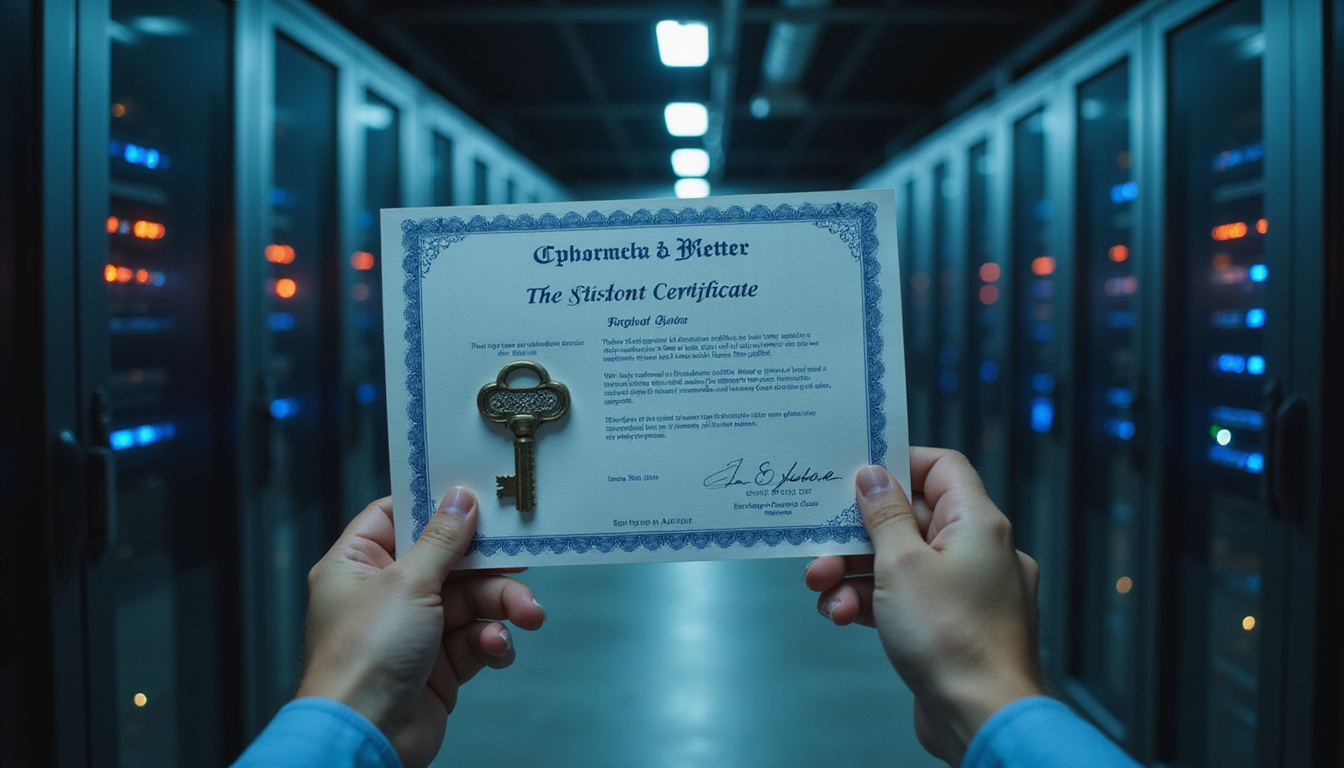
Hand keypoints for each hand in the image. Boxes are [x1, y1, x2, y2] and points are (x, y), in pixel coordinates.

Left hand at [296, 489, 545, 767]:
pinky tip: (495, 646)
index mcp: (358, 565)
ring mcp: (413, 630)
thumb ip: (441, 540)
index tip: (475, 496)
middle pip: (448, 560)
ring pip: (471, 601)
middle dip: (489, 565)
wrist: (369, 737)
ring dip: (502, 605)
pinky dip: (491, 640)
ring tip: (527, 613)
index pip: (396, 517)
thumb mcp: (408, 583)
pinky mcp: (438, 664)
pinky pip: (475, 638)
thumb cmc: (365, 658)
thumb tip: (460, 499)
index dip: (435, 506)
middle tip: (523, 555)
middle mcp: (384, 594)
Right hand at [804, 448, 1040, 765]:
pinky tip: (845, 615)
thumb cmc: (952, 640)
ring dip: (856, 572)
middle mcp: (979, 552)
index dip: (898, 464)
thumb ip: (884, 514)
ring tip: (823, 589)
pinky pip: (907, 599)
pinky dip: (874, 602)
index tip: (857, 474)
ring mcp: (967, 591)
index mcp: (978, 524)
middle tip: (820, 546)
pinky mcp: (952, 626)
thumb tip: (873, 476)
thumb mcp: (901, 563)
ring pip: (902, 563)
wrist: (982, 718)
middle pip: (911, 519)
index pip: (941, 468)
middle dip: (857, 534)